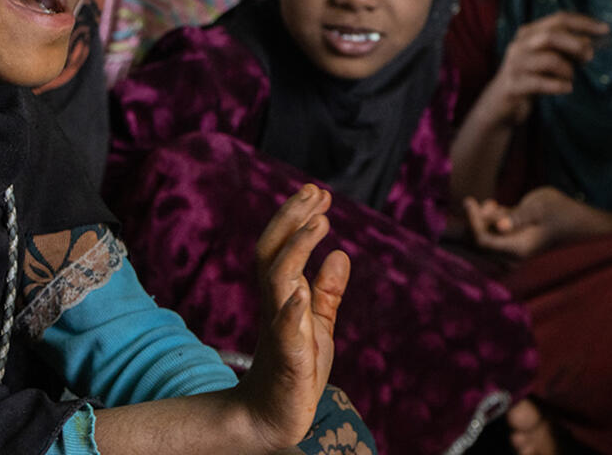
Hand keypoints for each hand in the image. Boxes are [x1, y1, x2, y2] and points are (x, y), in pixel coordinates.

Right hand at [239, 185, 349, 449]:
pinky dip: (293, 310)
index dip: (297, 218)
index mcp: (283, 295)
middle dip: (292, 219)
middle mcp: (275, 305)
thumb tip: (340, 253)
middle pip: (273, 252)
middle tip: (314, 191)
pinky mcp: (287, 359)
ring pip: (277, 280)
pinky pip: (285, 331)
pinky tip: (303, 292)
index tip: (318, 192)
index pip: (283, 246)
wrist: (272, 419)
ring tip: (318, 223)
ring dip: (296, 250)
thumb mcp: (319, 325)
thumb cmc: (294, 371)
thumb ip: (327, 291)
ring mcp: (278, 330)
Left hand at [465, 187, 611, 260]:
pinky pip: (492, 233)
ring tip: (495, 204)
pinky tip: (496, 206)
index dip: (472, 221)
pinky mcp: (512, 241)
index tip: (469, 200)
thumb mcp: (540, 207)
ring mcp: (511, 249)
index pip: (481, 240)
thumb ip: (518, 216)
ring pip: (484, 235)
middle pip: (478, 241)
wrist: (577, 221)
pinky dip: (489, 219)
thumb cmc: (560, 211)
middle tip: (483, 201)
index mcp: (517, 248)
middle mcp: (512, 254)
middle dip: (476, 220)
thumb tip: (500, 227)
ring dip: (483, 218)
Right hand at [478, 11, 608, 126]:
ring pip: (549, 59)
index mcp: (529, 32)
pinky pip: (541, 83)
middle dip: (576, 44)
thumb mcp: (548, 58)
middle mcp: (519, 44)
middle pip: (551, 35)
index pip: (559, 19)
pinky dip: (559, 85)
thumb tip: (590, 44)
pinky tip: (567, 89)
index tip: (605, 29)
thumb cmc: (531, 77)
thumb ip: (565, 49)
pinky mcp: (514, 85)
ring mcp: (515, 64)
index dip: (584, 22)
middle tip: (589, 58)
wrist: (502, 104)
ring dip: (568, 69)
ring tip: (571, 78)